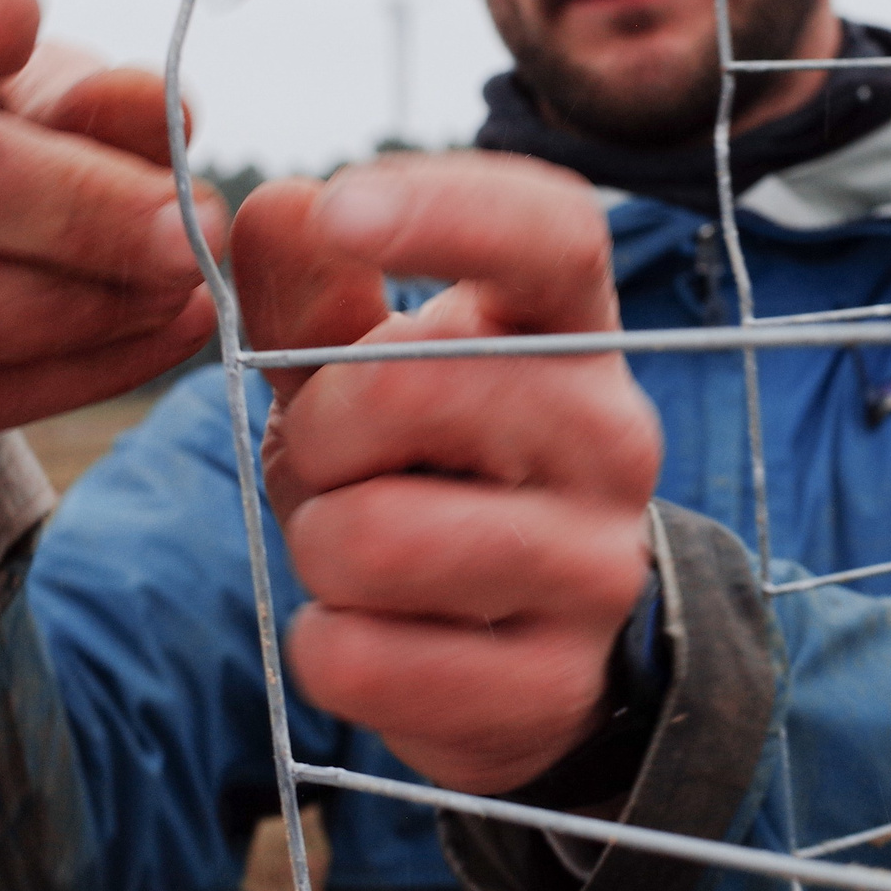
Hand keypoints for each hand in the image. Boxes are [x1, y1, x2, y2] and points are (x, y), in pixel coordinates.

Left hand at [234, 153, 660, 794]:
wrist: (513, 645)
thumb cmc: (424, 468)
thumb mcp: (361, 370)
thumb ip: (311, 292)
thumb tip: (277, 209)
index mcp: (573, 330)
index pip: (552, 234)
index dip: (447, 208)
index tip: (338, 206)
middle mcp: (613, 435)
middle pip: (414, 386)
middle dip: (319, 432)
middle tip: (334, 462)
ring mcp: (599, 566)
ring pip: (373, 538)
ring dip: (318, 546)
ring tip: (359, 550)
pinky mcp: (556, 685)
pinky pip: (363, 661)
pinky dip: (326, 651)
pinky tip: (374, 635)